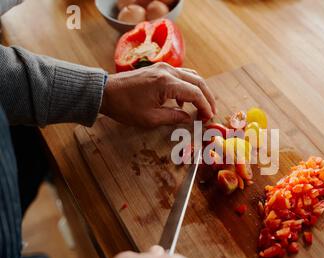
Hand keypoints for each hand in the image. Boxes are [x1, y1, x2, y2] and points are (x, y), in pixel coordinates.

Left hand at [100, 63, 215, 126]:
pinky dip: (188, 86)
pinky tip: (183, 101)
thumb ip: (173, 117)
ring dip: (200, 90)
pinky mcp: (158, 69)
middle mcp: (168, 71)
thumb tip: (188, 118)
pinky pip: (181, 75)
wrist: (105, 92)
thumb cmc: (125, 107)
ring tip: (203, 106)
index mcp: (166, 83)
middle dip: (207, 98)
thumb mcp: (150, 118)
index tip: (208, 118)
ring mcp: (163, 67)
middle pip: (198, 81)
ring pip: (191, 76)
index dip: (205, 107)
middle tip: (211, 112)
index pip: (195, 93)